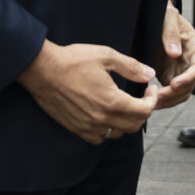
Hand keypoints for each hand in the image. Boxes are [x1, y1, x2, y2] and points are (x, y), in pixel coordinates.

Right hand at [18, 41, 158, 144]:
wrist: (42, 70)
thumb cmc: (73, 60)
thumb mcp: (106, 56)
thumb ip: (131, 67)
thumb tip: (149, 75)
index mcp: (112, 101)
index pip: (144, 111)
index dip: (152, 100)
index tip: (150, 90)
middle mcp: (101, 118)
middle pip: (133, 125)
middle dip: (143, 112)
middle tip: (141, 98)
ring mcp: (88, 125)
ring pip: (117, 134)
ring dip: (126, 122)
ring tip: (125, 107)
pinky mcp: (75, 128)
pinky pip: (98, 138)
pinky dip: (107, 131)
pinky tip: (106, 116)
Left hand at [154, 4, 194, 110]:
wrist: (156, 17)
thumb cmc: (164, 13)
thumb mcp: (168, 17)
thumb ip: (171, 33)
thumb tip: (175, 53)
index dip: (188, 78)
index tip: (174, 84)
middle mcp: (192, 61)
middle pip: (190, 84)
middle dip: (175, 93)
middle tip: (156, 97)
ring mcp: (182, 70)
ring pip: (181, 92)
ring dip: (169, 100)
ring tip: (152, 103)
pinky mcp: (170, 76)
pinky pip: (170, 92)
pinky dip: (162, 98)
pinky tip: (149, 100)